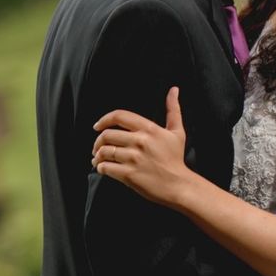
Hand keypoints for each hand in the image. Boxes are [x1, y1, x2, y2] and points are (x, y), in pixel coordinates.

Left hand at [92, 87, 193, 206]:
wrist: (178, 185)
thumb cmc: (176, 159)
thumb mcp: (177, 132)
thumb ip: (173, 110)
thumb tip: (174, 89)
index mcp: (149, 129)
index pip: (119, 116)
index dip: (103, 119)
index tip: (97, 126)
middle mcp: (140, 142)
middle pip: (107, 135)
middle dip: (97, 142)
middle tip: (97, 147)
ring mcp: (134, 159)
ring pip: (104, 152)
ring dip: (97, 156)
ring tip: (97, 159)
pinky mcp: (129, 175)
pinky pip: (106, 168)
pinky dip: (101, 168)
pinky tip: (103, 168)